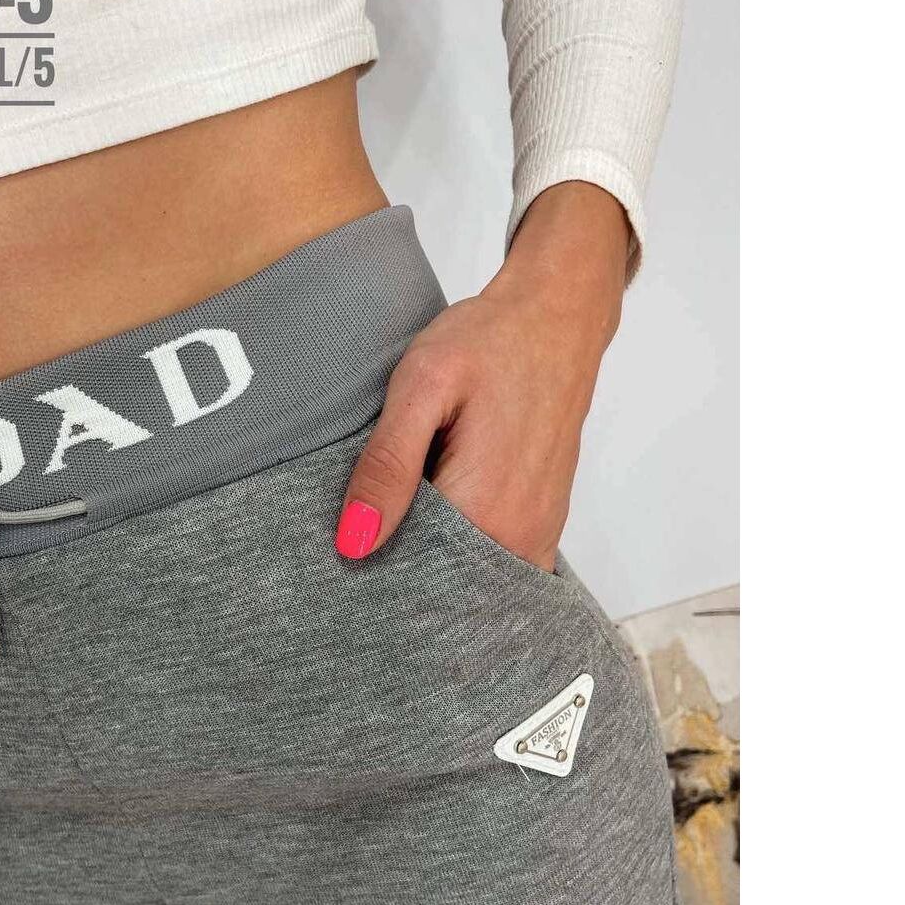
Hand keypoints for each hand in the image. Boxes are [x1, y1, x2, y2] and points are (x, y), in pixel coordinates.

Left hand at [335, 181, 630, 573]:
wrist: (556, 318)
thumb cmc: (489, 343)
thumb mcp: (421, 387)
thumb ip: (388, 465)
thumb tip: (354, 542)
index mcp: (484, 511)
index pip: (408, 576)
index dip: (370, 564)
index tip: (347, 540)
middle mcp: (518, 538)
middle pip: (438, 586)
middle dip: (398, 565)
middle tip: (370, 517)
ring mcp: (536, 538)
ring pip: (465, 580)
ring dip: (429, 558)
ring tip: (406, 508)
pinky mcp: (542, 529)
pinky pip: (491, 566)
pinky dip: (460, 554)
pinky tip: (437, 513)